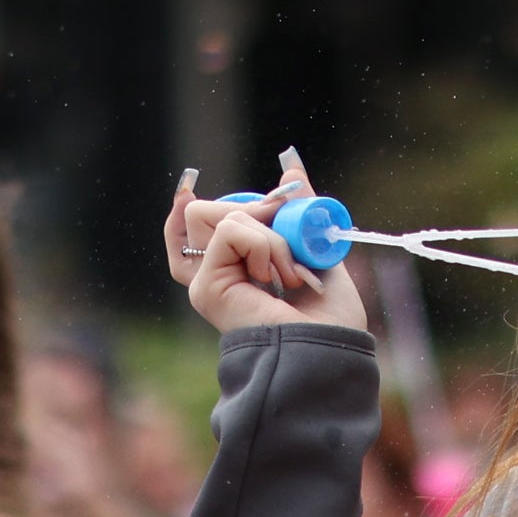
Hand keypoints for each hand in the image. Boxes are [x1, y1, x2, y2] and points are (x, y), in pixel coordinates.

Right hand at [168, 149, 370, 337]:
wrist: (330, 348)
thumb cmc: (330, 317)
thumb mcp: (316, 251)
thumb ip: (299, 213)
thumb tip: (292, 168)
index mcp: (234, 273)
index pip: (190, 231)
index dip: (187, 206)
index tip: (194, 185)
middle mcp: (214, 278)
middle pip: (200, 214)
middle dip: (253, 208)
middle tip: (287, 230)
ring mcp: (206, 283)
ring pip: (217, 216)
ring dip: (269, 236)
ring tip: (290, 273)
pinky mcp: (206, 287)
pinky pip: (229, 231)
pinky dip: (263, 244)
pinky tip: (277, 277)